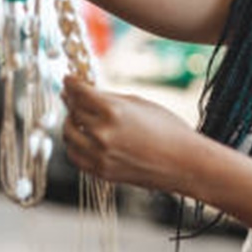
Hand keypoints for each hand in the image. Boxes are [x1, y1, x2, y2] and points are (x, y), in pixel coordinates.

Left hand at [60, 75, 197, 193]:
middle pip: (73, 112)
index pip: (79, 93)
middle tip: (72, 96)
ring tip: (76, 118)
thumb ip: (111, 98)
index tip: (67, 79)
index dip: (71, 84)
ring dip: (70, 123)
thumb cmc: (168, 130)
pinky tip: (80, 138)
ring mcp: (100, 154)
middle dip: (71, 101)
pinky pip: (74, 156)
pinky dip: (73, 145)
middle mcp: (102, 132)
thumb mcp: (140, 104)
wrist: (184, 163)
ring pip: (69, 134)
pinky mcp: (101, 171)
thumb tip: (88, 93)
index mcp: (112, 111)